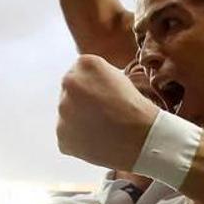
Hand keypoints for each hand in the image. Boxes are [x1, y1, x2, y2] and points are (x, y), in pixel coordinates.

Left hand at [56, 55, 158, 170]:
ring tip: (102, 129)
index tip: (103, 97)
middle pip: (70, 92)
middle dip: (81, 102)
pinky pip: (67, 136)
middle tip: (102, 114)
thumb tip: (86, 85)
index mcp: (85, 64)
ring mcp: (62, 110)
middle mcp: (69, 82)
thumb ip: (96, 75)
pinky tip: (97, 140)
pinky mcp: (62, 135)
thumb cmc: (136, 109)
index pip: (79, 72)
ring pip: (67, 114)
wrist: (141, 138)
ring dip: (79, 120)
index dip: (92, 86)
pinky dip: (78, 139)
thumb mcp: (119, 77)